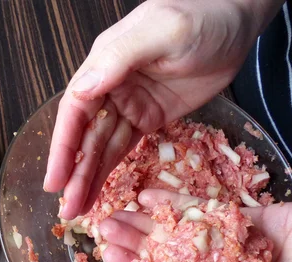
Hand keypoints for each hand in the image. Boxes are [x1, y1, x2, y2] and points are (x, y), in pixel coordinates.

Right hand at [44, 0, 283, 219]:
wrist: (237, 20)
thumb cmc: (202, 15)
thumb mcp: (162, 31)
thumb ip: (120, 58)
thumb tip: (80, 89)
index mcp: (105, 65)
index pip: (75, 111)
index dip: (63, 148)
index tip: (54, 181)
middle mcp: (110, 88)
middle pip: (86, 137)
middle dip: (75, 174)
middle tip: (67, 210)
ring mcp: (130, 105)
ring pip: (103, 148)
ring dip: (90, 179)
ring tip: (78, 211)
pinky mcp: (150, 118)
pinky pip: (125, 148)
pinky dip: (111, 170)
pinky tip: (99, 192)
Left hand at [99, 189, 291, 261]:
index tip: (111, 260)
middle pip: (171, 259)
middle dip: (136, 244)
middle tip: (103, 228)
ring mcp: (238, 245)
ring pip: (183, 232)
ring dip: (148, 221)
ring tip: (115, 209)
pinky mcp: (252, 217)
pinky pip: (208, 208)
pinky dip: (179, 201)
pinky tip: (148, 195)